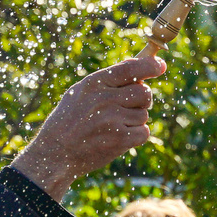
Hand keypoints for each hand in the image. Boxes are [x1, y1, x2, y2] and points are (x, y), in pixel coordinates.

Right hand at [8, 49, 165, 199]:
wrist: (56, 153)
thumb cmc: (70, 120)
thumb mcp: (81, 92)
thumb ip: (109, 79)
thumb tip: (139, 62)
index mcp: (94, 83)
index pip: (130, 69)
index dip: (150, 66)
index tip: (160, 65)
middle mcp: (104, 99)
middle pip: (144, 92)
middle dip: (142, 99)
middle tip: (129, 106)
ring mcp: (113, 120)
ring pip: (143, 114)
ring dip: (135, 120)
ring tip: (114, 125)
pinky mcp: (120, 140)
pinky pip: (144, 132)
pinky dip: (136, 135)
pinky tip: (119, 137)